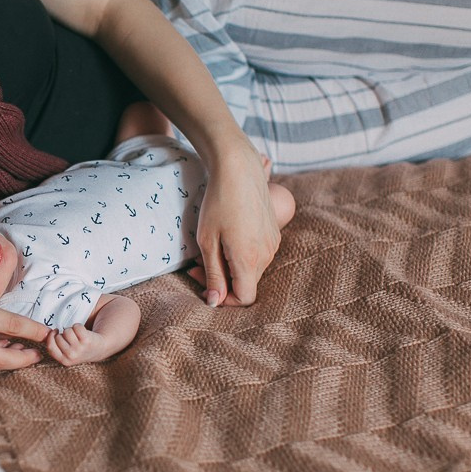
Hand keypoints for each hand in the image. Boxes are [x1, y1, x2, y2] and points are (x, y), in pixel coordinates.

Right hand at [44, 324, 109, 365]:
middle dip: (63, 334)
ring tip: (78, 336)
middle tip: (72, 338)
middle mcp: (71, 356)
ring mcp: (79, 348)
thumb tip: (45, 333)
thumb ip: (55, 346)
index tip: (55, 332)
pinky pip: (76, 326)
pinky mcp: (87, 340)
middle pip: (58, 337)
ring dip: (72, 330)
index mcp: (64, 361)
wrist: (99, 349)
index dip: (51, 337)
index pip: (50, 346)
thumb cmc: (80, 349)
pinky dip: (79, 326)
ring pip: (67, 331)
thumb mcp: (66, 353)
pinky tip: (83, 332)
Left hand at [194, 147, 281, 305]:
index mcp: (249, 259)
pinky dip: (240, 255)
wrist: (239, 169)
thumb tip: (215, 302)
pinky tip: (226, 238)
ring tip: (210, 249)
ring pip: (252, 270)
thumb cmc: (218, 203)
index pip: (244, 298)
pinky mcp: (273, 232)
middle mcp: (266, 254)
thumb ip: (213, 274)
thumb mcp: (208, 241)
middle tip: (196, 266)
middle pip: (247, 284)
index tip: (204, 284)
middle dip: (222, 281)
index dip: (224, 299)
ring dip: (230, 267)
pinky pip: (258, 255)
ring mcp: (273, 243)